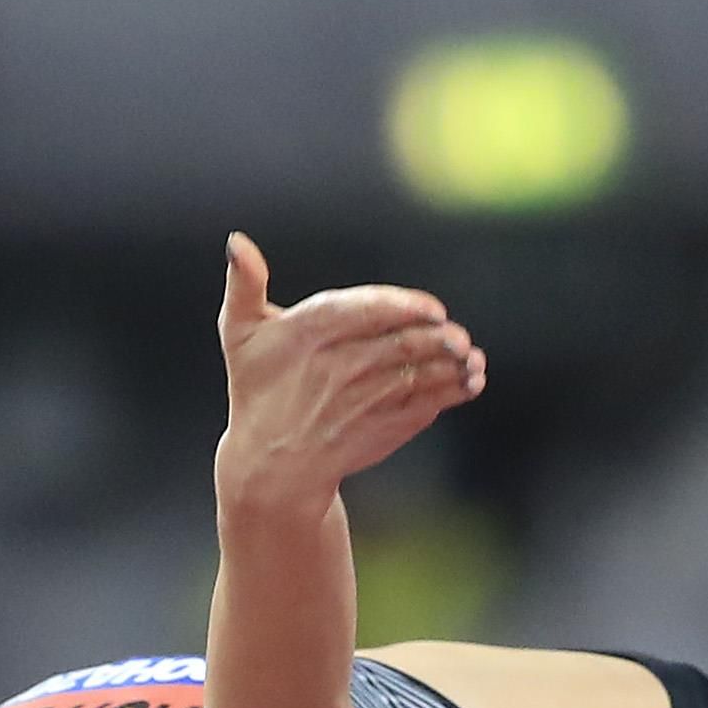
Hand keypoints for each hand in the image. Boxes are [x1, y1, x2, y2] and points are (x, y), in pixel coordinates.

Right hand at [212, 231, 484, 511]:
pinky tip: (470, 381)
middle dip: (436, 340)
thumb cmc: (257, 389)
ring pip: (414, 378)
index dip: (401, 308)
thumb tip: (237, 241)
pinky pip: (421, 408)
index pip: (361, 313)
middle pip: (396, 347)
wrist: (271, 467)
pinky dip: (449, 394)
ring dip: (450, 367)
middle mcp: (334, 371)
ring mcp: (358, 405)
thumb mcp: (239, 334)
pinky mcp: (378, 432)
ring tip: (470, 356)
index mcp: (305, 337)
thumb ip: (244, 285)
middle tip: (458, 335)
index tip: (433, 309)